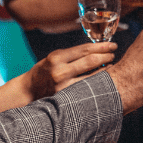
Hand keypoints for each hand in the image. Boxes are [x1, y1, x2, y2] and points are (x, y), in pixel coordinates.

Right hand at [0, 42, 116, 110]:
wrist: (28, 91)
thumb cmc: (43, 72)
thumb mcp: (53, 58)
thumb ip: (71, 55)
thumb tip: (95, 50)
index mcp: (57, 58)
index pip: (84, 49)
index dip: (101, 46)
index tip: (112, 45)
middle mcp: (60, 71)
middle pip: (91, 61)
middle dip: (106, 56)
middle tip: (114, 53)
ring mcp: (64, 86)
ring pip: (92, 76)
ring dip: (105, 69)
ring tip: (111, 64)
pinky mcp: (66, 97)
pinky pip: (87, 88)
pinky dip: (98, 82)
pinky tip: (104, 79)